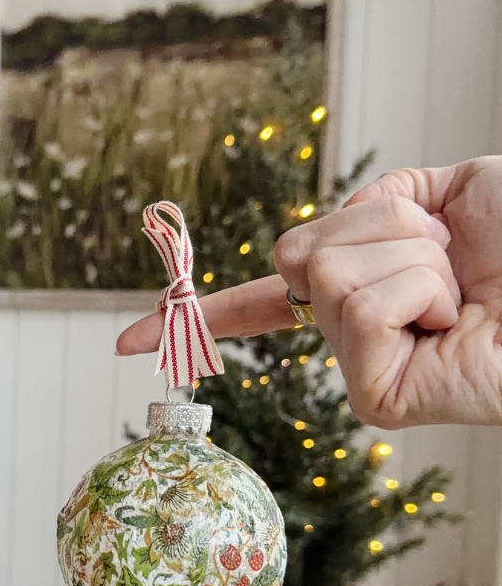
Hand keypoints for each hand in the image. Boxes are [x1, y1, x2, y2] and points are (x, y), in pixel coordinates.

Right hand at [117, 156, 501, 428]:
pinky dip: (413, 286)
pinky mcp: (380, 396)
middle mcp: (357, 337)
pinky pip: (354, 303)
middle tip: (448, 252)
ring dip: (410, 253)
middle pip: (300, 252)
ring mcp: (366, 371)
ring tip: (461, 286)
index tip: (124, 345)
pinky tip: (453, 316)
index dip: (201, 315)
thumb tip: (308, 255)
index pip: (265, 303)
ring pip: (327, 271)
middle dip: (379, 225)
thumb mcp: (450, 189)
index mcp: (369, 291)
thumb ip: (375, 204)